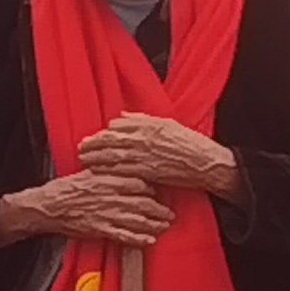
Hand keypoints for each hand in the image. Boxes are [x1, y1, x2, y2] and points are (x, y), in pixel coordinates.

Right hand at [12, 168, 173, 245]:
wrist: (46, 206)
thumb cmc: (65, 189)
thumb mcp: (86, 173)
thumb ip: (105, 170)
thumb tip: (121, 165)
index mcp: (106, 180)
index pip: (137, 182)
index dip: (151, 188)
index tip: (158, 192)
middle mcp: (109, 196)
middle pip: (142, 202)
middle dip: (159, 209)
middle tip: (170, 213)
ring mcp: (105, 213)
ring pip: (137, 220)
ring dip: (153, 224)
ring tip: (164, 226)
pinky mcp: (100, 229)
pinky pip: (124, 235)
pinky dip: (138, 239)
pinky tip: (149, 241)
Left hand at [80, 112, 236, 194]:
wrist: (207, 163)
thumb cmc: (191, 144)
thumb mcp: (168, 124)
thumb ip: (143, 120)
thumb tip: (122, 117)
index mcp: (149, 124)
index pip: (118, 125)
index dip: (104, 133)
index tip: (95, 137)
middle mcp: (145, 138)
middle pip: (111, 139)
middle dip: (94, 144)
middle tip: (81, 148)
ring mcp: (146, 155)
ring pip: (114, 155)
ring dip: (96, 158)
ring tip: (84, 160)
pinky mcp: (149, 171)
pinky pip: (124, 171)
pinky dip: (110, 171)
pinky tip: (100, 174)